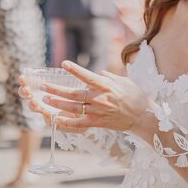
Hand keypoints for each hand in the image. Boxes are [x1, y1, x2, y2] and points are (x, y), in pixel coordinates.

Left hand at [25, 61, 149, 132]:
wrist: (144, 117)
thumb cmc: (136, 96)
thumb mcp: (125, 81)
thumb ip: (109, 77)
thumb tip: (98, 73)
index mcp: (107, 86)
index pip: (88, 77)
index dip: (75, 70)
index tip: (64, 64)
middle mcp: (100, 99)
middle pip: (75, 94)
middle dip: (58, 90)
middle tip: (44, 86)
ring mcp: (98, 112)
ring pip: (74, 108)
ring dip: (58, 104)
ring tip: (45, 99)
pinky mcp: (98, 123)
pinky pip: (80, 124)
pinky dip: (67, 122)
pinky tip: (56, 120)